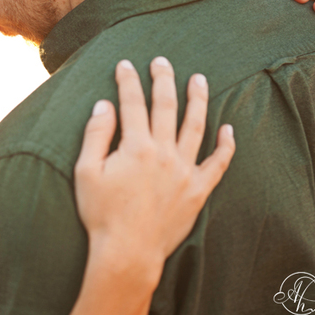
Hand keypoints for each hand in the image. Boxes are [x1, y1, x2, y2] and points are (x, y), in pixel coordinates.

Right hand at [74, 57, 235, 275]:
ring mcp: (185, 171)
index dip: (128, 81)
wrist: (128, 252)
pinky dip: (225, 146)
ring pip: (196, 127)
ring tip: (199, 79)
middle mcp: (164, 153)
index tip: (125, 64)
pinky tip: (228, 129)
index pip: (132, 103)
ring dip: (198, 100)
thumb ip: (96, 135)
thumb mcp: (85, 172)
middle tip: (162, 61)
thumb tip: (105, 105)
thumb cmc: (102, 214)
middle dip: (163, 80)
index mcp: (136, 147)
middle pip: (166, 107)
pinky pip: (218, 164)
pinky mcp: (198, 191)